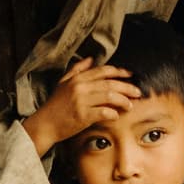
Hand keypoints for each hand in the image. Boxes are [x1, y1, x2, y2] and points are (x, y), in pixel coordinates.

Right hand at [22, 56, 140, 156]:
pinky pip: (104, 112)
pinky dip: (113, 114)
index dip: (119, 72)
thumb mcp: (63, 83)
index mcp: (77, 78)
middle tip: (138, 92)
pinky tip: (116, 116)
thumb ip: (77, 69)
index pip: (103, 71)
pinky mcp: (82, 115)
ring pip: (110, 97)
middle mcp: (80, 87)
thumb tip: (90, 58)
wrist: (45, 124)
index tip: (130, 76)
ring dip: (123, 101)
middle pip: (110, 84)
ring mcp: (81, 101)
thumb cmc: (55, 105)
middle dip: (127, 87)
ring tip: (130, 105)